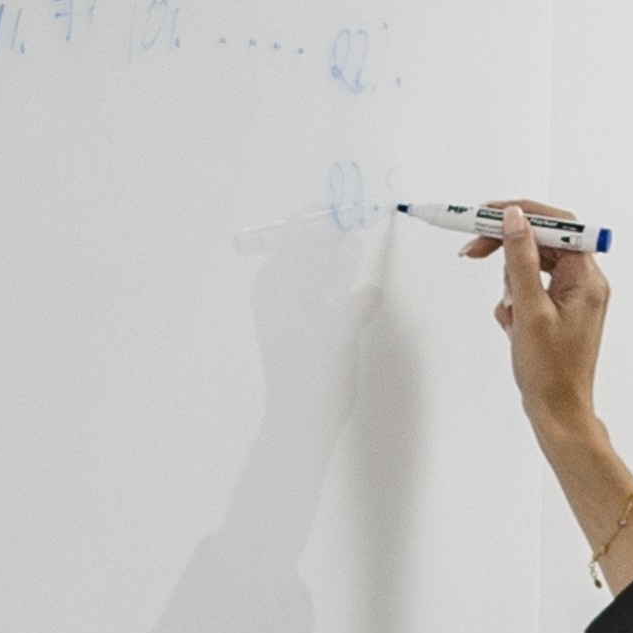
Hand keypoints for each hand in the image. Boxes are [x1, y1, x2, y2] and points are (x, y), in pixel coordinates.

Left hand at [245, 213, 372, 416]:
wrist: (303, 422)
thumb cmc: (316, 373)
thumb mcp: (339, 322)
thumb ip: (349, 285)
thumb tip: (353, 252)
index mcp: (277, 281)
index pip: (298, 228)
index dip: (324, 214)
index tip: (351, 210)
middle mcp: (275, 290)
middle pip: (304, 246)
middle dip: (331, 236)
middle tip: (356, 229)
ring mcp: (283, 309)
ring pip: (309, 269)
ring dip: (333, 260)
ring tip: (352, 257)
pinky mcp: (295, 327)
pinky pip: (313, 292)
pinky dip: (331, 285)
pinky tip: (351, 294)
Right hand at [470, 199, 614, 441]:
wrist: (557, 414)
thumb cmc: (551, 374)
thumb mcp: (530, 310)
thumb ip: (520, 259)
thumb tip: (515, 218)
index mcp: (587, 279)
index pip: (557, 225)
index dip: (521, 213)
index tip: (489, 213)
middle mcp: (583, 283)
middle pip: (540, 243)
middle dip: (507, 251)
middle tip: (472, 250)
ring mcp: (570, 298)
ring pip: (530, 268)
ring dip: (510, 285)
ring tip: (511, 315)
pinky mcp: (556, 312)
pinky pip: (528, 290)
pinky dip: (513, 303)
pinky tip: (513, 327)